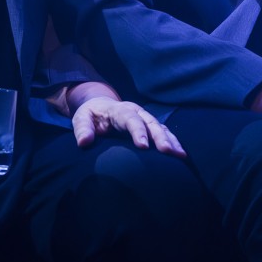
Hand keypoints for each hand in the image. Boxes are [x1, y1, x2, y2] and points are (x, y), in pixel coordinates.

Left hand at [70, 96, 185, 156]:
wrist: (100, 106)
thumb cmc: (91, 115)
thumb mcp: (81, 118)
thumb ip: (82, 129)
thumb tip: (84, 142)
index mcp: (119, 110)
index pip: (130, 119)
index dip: (138, 131)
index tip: (144, 146)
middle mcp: (136, 112)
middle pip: (150, 122)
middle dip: (160, 137)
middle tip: (167, 151)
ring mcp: (144, 118)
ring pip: (160, 127)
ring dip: (171, 140)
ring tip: (180, 155)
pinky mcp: (149, 126)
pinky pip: (164, 132)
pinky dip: (173, 141)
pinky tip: (180, 154)